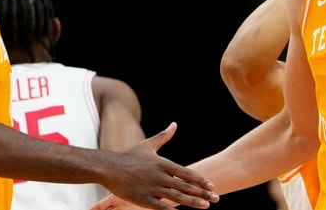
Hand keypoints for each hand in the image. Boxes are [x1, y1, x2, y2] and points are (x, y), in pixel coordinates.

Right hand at [98, 122, 217, 209]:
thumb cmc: (128, 156)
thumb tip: (174, 124)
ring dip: (193, 201)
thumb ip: (163, 136)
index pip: (187, 173)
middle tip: (216, 197)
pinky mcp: (143, 199)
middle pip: (186, 185)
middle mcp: (161, 176)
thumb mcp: (148, 145)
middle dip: (202, 192)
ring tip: (206, 206)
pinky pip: (161, 207)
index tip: (211, 185)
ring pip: (177, 196)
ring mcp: (153, 188)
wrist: (109, 167)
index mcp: (163, 164)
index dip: (200, 180)